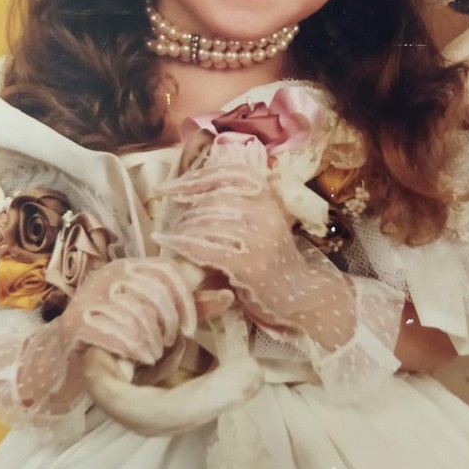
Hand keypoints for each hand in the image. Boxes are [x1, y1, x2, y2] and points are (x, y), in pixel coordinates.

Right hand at [59, 257, 196, 365]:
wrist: (68, 357)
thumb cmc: (121, 334)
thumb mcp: (160, 315)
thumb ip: (192, 305)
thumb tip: (227, 296)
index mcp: (130, 266)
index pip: (168, 270)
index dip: (185, 300)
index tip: (189, 329)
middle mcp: (109, 275)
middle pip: (154, 292)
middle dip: (168, 324)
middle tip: (168, 344)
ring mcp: (90, 297)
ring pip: (137, 314)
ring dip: (150, 341)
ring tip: (152, 355)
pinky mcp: (76, 322)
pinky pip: (115, 332)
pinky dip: (132, 349)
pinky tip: (136, 360)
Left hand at [155, 144, 353, 346]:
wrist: (301, 294)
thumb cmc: (274, 259)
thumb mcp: (264, 222)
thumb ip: (238, 204)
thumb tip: (193, 190)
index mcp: (269, 195)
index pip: (227, 173)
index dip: (194, 178)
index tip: (167, 187)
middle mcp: (266, 210)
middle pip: (213, 199)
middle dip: (185, 209)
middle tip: (169, 220)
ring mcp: (259, 236)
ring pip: (206, 223)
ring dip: (181, 229)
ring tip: (169, 236)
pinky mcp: (249, 262)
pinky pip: (205, 248)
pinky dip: (181, 245)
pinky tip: (168, 244)